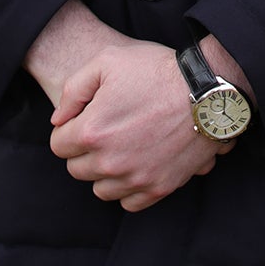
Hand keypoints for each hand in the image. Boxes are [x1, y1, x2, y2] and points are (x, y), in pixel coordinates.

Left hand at [49, 41, 233, 210]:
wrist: (206, 91)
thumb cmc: (154, 70)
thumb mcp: (105, 62)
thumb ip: (72, 91)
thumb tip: (57, 120)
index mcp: (92, 131)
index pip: (58, 145)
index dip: (67, 130)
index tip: (82, 120)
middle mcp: (111, 162)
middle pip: (77, 169)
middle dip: (82, 152)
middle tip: (100, 133)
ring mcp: (138, 178)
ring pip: (101, 189)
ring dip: (103, 172)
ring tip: (117, 149)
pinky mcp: (162, 187)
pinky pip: (131, 203)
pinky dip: (128, 188)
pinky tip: (134, 165)